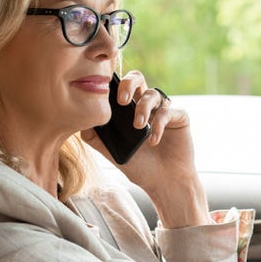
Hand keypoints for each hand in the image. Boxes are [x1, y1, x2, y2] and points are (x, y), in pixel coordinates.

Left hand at [81, 70, 208, 226]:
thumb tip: (80, 124)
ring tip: (138, 127)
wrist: (164, 183)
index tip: (105, 96)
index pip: (120, 87)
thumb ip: (97, 139)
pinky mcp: (180, 117)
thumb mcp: (113, 153)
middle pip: (137, 78)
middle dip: (128, 84)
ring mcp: (163, 110)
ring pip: (152, 94)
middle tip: (122, 101)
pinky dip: (158, 124)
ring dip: (143, 108)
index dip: (113, 85)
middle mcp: (147, 106)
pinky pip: (168, 111)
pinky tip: (153, 140)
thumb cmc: (140, 167)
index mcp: (129, 110)